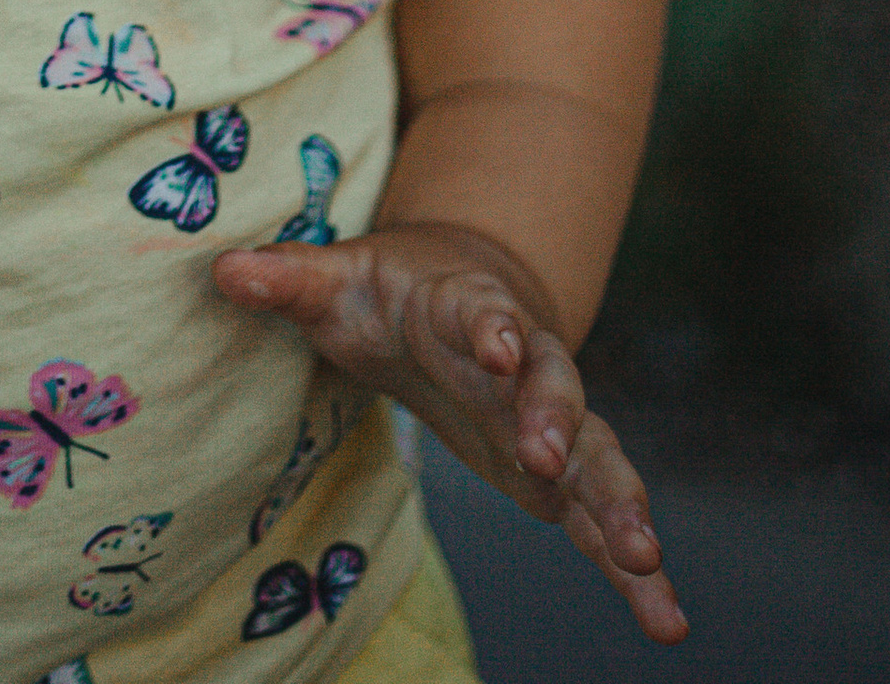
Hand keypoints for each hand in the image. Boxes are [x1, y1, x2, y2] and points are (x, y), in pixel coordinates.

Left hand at [214, 224, 686, 645]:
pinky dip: (637, 567)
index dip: (495, 329)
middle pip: (556, 387)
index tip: (502, 348)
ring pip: (595, 458)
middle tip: (560, 463)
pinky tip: (665, 616)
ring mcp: (551, 422)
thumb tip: (224, 272)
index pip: (485, 315)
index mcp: (468, 310)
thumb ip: (288, 275)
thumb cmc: (388, 289)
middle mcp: (524, 365)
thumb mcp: (335, 276)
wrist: (462, 289)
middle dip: (562, 424)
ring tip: (647, 562)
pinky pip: (601, 519)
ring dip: (621, 504)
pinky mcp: (560, 477)